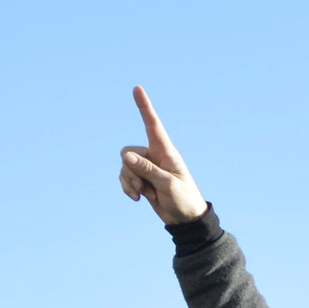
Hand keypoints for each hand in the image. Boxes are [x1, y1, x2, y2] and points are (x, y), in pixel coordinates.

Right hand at [119, 86, 207, 223]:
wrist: (184, 219)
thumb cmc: (183, 199)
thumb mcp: (167, 184)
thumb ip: (147, 169)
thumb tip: (125, 156)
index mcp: (166, 151)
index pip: (153, 125)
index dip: (144, 107)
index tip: (137, 88)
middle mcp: (154, 155)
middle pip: (128, 152)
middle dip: (130, 171)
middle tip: (144, 187)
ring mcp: (146, 167)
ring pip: (124, 166)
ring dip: (130, 182)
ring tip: (145, 194)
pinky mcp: (141, 178)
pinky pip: (124, 177)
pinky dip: (127, 188)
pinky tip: (138, 199)